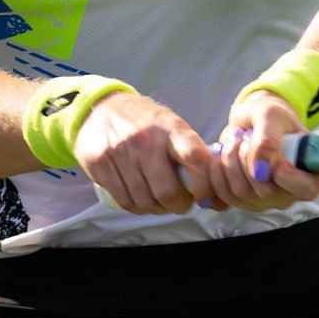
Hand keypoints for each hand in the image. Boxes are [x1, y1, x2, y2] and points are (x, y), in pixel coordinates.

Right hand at [73, 92, 214, 214]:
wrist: (102, 108)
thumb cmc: (147, 124)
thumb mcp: (173, 128)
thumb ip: (194, 156)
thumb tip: (218, 198)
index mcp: (171, 129)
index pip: (194, 157)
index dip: (204, 185)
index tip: (206, 197)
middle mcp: (146, 140)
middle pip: (167, 191)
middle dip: (179, 205)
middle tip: (181, 203)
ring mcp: (121, 152)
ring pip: (145, 201)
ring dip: (157, 209)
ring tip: (160, 200)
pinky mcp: (100, 164)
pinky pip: (125, 201)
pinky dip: (137, 207)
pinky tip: (141, 198)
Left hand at [208, 90, 318, 211]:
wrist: (254, 120)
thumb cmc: (272, 115)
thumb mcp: (272, 116)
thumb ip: (269, 140)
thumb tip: (261, 171)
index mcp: (313, 172)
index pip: (307, 189)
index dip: (288, 177)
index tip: (275, 158)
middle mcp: (292, 193)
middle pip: (266, 192)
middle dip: (248, 157)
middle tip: (247, 135)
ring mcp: (268, 200)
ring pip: (241, 192)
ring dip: (230, 160)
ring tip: (236, 139)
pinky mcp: (245, 201)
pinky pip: (224, 195)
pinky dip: (217, 171)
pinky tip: (222, 154)